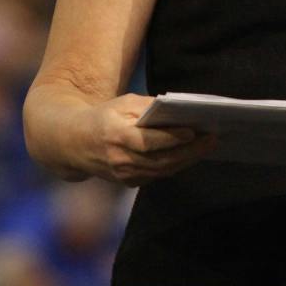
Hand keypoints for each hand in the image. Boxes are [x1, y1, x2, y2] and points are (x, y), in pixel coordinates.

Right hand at [76, 93, 217, 186]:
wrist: (74, 143)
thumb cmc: (104, 117)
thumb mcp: (122, 103)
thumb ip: (148, 107)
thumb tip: (177, 110)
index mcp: (116, 135)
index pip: (148, 141)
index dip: (171, 138)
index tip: (193, 131)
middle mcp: (119, 159)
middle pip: (161, 159)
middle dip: (189, 151)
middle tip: (211, 139)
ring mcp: (123, 175)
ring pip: (162, 170)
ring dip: (187, 160)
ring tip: (206, 147)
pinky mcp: (127, 183)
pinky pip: (157, 175)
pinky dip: (175, 165)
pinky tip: (190, 155)